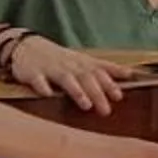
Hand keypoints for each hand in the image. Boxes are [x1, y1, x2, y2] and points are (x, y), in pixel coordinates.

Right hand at [4, 35, 131, 113]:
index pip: (100, 72)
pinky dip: (43, 86)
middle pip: (86, 78)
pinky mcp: (32, 73)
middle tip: (106, 110)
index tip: (119, 96)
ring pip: (66, 79)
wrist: (26, 46)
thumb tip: (130, 74)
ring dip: (76, 91)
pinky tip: (48, 94)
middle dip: (98, 93)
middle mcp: (69, 65)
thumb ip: (105, 68)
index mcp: (82, 63)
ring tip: (86, 105)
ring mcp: (51, 68)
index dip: (110, 83)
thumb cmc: (60, 58)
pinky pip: (38, 80)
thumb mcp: (83, 60)